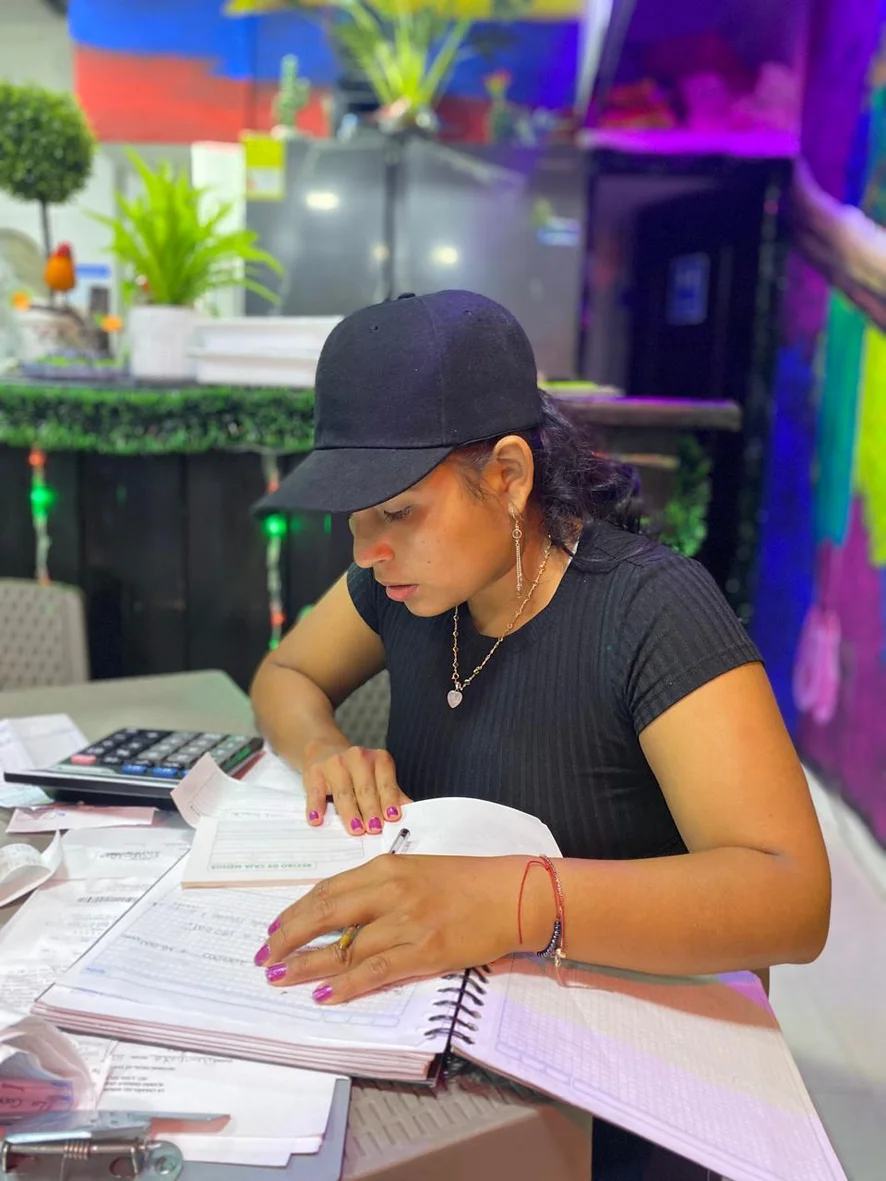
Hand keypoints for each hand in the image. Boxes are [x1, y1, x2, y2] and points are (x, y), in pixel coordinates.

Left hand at [255, 854, 545, 1003]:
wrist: (513, 894)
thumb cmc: (466, 881)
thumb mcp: (417, 871)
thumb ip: (380, 887)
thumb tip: (343, 913)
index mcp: (386, 868)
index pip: (328, 891)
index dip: (296, 912)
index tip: (274, 928)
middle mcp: (390, 892)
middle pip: (326, 915)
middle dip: (289, 936)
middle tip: (265, 956)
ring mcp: (406, 923)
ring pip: (344, 947)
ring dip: (307, 965)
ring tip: (280, 977)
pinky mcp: (425, 951)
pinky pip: (375, 971)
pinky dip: (346, 985)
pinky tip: (323, 995)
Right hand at [303, 743, 411, 835]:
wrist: (324, 750)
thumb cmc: (357, 772)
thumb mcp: (377, 777)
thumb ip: (392, 795)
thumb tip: (411, 814)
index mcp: (378, 759)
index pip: (386, 783)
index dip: (389, 801)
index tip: (392, 818)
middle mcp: (357, 758)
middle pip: (365, 789)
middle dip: (371, 810)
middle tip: (375, 829)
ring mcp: (334, 764)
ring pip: (344, 792)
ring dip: (350, 813)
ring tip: (356, 829)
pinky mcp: (314, 772)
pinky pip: (315, 792)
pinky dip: (316, 806)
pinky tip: (317, 819)